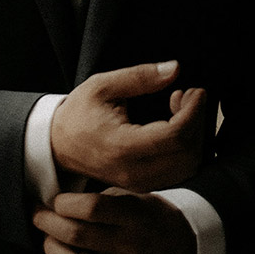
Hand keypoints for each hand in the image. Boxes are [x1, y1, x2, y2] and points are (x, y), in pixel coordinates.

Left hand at [32, 189, 195, 253]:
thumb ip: (100, 199)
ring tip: (49, 238)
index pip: (92, 208)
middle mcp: (129, 245)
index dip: (65, 202)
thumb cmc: (152, 215)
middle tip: (40, 215)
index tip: (56, 200)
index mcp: (135, 216)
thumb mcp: (134, 196)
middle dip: (48, 222)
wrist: (183, 245)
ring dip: (53, 249)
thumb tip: (59, 203)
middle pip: (78, 235)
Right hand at [49, 61, 205, 190]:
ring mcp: (139, 183)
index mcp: (122, 145)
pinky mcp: (143, 185)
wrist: (57, 145)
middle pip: (188, 153)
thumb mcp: (102, 85)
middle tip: (188, 96)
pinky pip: (179, 172)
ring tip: (179, 109)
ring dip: (194, 136)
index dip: (194, 112)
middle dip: (197, 122)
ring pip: (188, 166)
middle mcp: (133, 170)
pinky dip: (186, 149)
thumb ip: (139, 76)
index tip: (196, 91)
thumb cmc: (78, 113)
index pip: (175, 135)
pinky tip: (174, 127)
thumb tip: (174, 68)